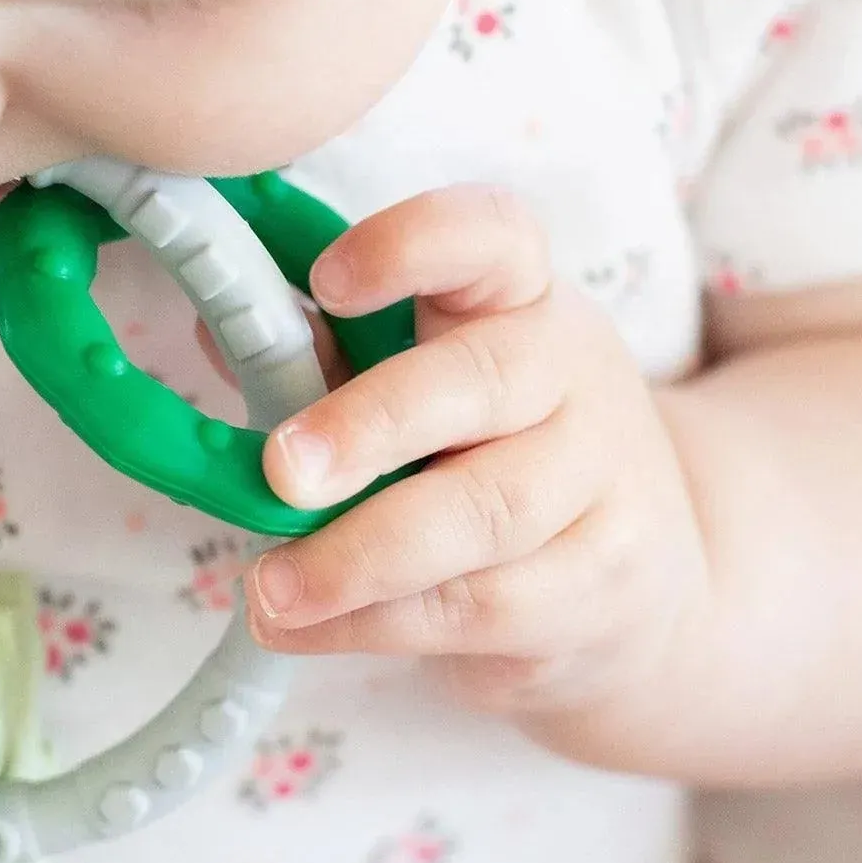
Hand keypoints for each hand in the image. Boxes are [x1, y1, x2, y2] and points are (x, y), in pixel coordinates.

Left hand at [245, 186, 712, 727]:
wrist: (640, 581)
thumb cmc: (488, 458)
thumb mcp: (422, 389)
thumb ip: (329, 360)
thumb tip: (221, 333)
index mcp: (520, 298)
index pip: (493, 235)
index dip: (413, 243)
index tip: (325, 282)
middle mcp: (575, 373)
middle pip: (484, 380)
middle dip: (371, 424)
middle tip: (279, 471)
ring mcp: (603, 480)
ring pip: (482, 514)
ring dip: (357, 556)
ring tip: (268, 589)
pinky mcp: (603, 584)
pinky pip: (479, 607)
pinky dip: (376, 623)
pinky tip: (308, 627)